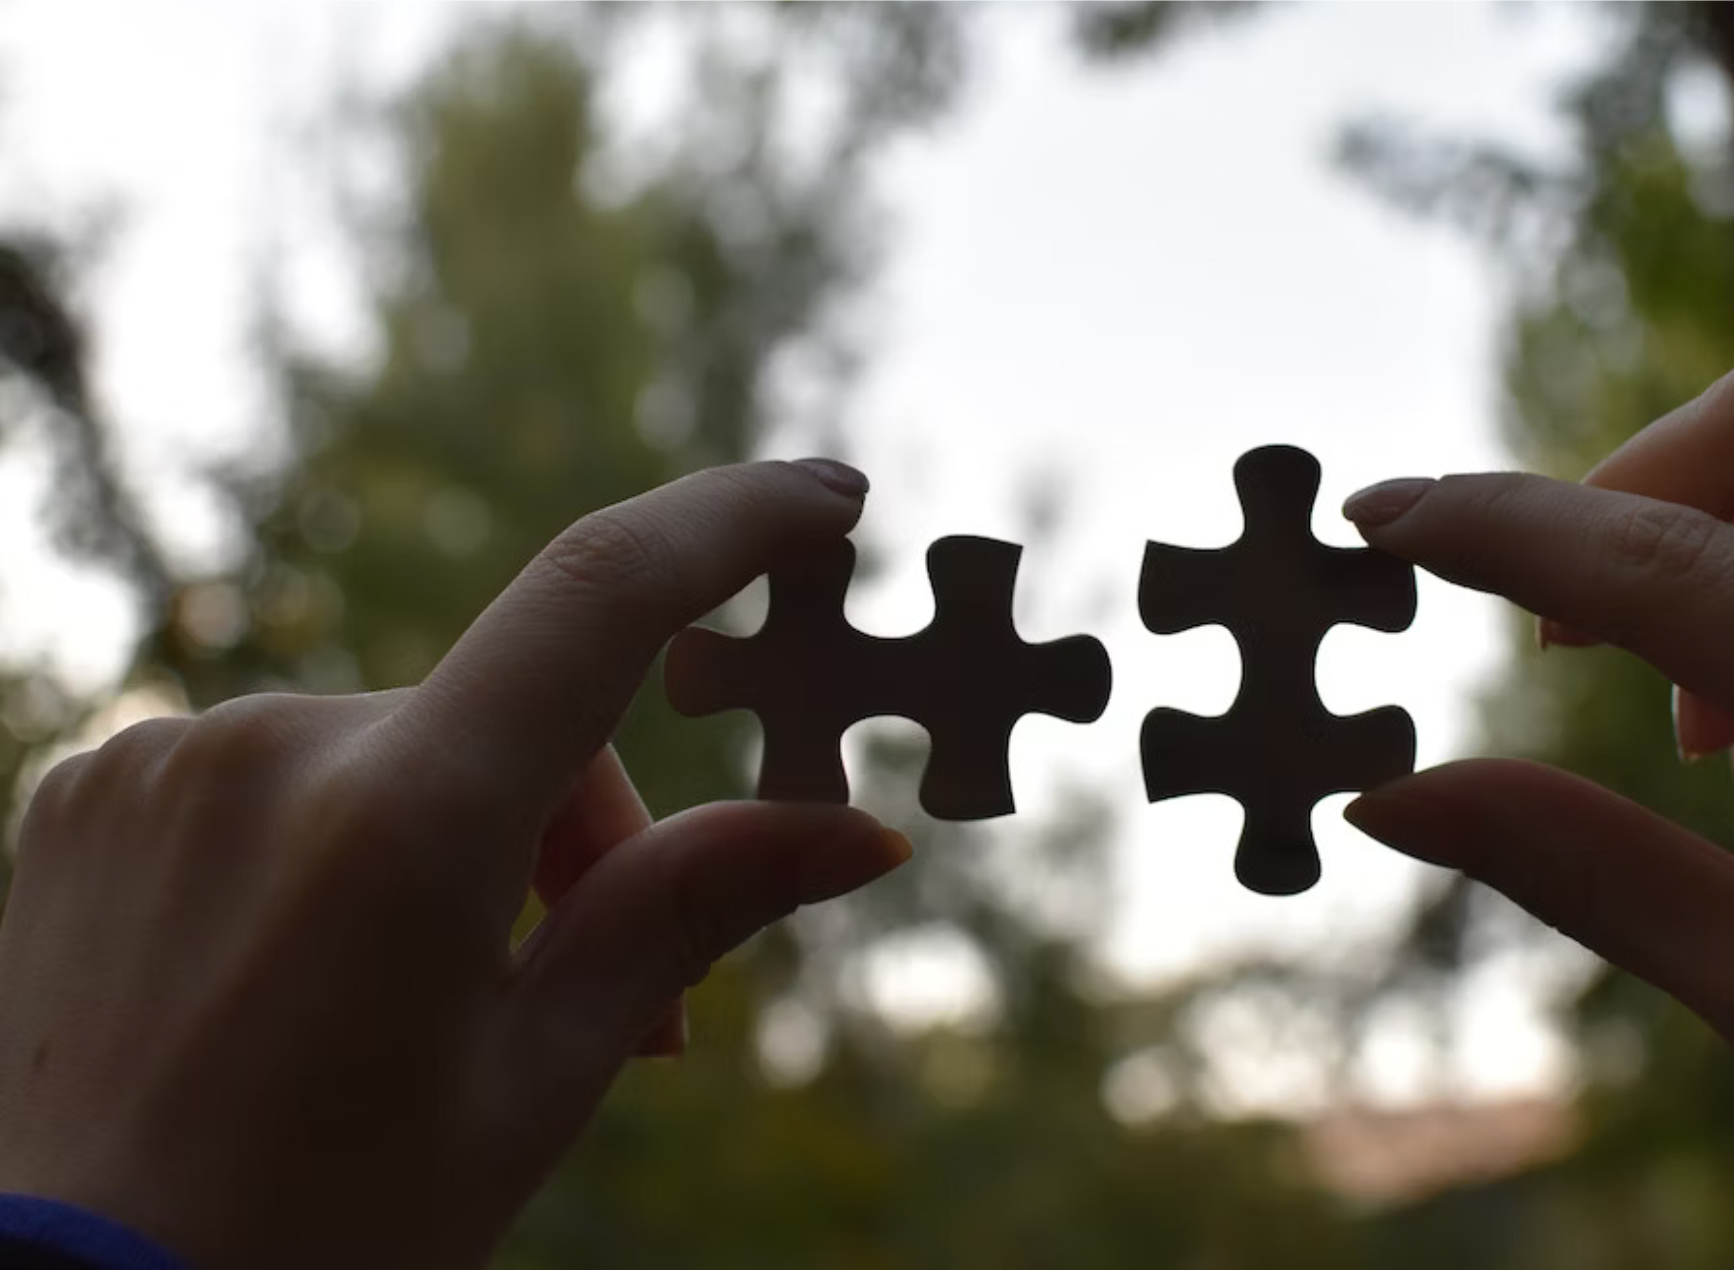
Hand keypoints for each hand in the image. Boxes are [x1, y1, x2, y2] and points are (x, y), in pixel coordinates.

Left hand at [0, 459, 909, 1264]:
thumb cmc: (322, 1227)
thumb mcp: (534, 1080)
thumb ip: (687, 914)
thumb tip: (862, 836)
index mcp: (403, 819)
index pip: (600, 595)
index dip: (732, 523)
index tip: (828, 497)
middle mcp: (269, 746)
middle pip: (511, 726)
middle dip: (585, 845)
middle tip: (628, 1019)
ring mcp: (162, 760)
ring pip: (397, 753)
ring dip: (460, 849)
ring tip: (441, 1017)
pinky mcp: (92, 787)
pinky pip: (279, 772)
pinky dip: (339, 844)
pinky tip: (314, 977)